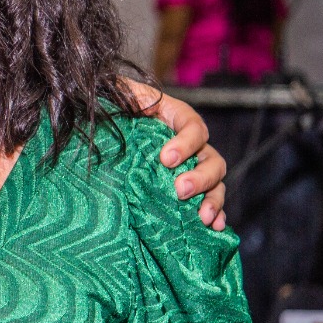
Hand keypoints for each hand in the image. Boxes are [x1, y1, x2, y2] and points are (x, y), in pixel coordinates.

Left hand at [123, 81, 226, 229]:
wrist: (107, 124)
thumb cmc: (114, 108)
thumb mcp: (120, 96)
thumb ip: (126, 98)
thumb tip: (118, 106)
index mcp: (176, 117)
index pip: (193, 127)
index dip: (185, 143)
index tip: (165, 159)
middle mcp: (190, 143)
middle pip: (210, 159)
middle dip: (199, 177)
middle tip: (180, 190)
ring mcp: (192, 166)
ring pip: (215, 182)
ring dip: (212, 200)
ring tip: (203, 217)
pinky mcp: (187, 187)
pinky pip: (208, 200)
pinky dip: (215, 213)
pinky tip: (214, 227)